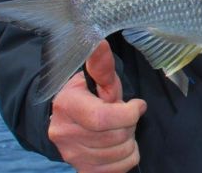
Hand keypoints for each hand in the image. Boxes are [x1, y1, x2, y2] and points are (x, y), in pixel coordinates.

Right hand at [48, 40, 146, 172]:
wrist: (66, 122)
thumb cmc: (88, 97)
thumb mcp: (97, 79)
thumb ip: (102, 66)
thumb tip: (100, 42)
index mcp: (66, 105)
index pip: (102, 118)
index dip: (128, 113)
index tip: (137, 105)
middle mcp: (63, 133)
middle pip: (116, 135)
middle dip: (130, 124)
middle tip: (127, 116)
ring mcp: (71, 155)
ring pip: (120, 152)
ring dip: (129, 139)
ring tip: (121, 129)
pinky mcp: (82, 170)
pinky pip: (120, 169)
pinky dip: (128, 156)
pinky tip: (120, 144)